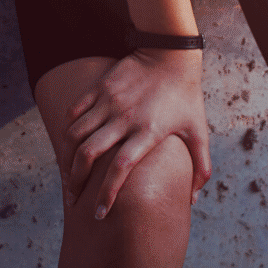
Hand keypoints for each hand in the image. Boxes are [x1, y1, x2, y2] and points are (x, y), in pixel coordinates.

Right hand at [58, 48, 211, 217]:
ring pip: (75, 134)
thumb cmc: (186, 96)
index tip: (98, 214)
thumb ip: (201, 166)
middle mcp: (124, 118)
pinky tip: (69, 146)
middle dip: (76, 181)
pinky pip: (75, 112)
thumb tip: (193, 200)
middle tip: (72, 200)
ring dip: (67, 159)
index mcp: (148, 132)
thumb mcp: (199, 131)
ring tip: (67, 177)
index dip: (106, 193)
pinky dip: (69, 131)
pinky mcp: (99, 88)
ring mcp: (108, 102)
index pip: (120, 169)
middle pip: (89, 154)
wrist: (170, 53)